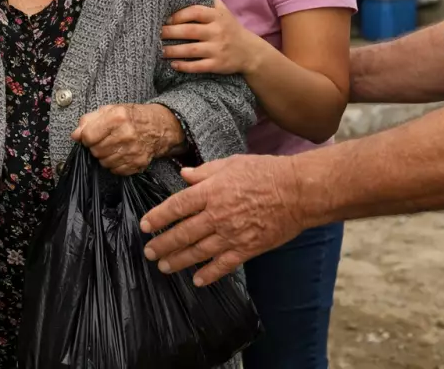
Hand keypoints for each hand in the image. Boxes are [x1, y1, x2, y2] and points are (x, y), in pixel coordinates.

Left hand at [72, 104, 182, 175]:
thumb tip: (76, 135)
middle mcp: (126, 134)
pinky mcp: (138, 163)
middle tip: (105, 140)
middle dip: (96, 147)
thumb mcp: (110, 110)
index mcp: (117, 118)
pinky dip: (115, 164)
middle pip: (95, 151)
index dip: (86, 137)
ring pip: (104, 162)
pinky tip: (121, 154)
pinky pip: (115, 170)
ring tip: (113, 146)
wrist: (159, 126)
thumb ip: (89, 120)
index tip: (91, 135)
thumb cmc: (132, 117)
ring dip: (105, 156)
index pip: (88, 137)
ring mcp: (133, 151)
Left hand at [139, 155, 306, 286]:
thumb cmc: (266, 172)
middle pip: (183, 233)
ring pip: (199, 252)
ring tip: (164, 266)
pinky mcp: (248, 248)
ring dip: (179, 260)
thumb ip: (204, 172)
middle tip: (149, 252)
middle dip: (163, 244)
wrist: (298, 192)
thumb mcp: (231, 164)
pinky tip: (197, 280)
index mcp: (211, 191)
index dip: (158, 217)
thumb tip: (184, 175)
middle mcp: (218, 215)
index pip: (177, 206)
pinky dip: (209, 274)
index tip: (145, 226)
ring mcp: (232, 234)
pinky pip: (224, 265)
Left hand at [161, 0, 259, 74]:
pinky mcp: (218, 65)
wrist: (249, 51)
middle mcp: (218, 32)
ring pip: (191, 50)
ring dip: (173, 51)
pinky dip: (184, 66)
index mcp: (217, 16)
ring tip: (159, 50)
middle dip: (170, 32)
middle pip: (190, 31)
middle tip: (154, 34)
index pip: (195, 11)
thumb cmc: (229, 27)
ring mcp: (218, 49)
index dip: (178, 15)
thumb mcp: (223, 10)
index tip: (165, 19)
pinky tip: (173, 65)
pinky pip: (198, 66)